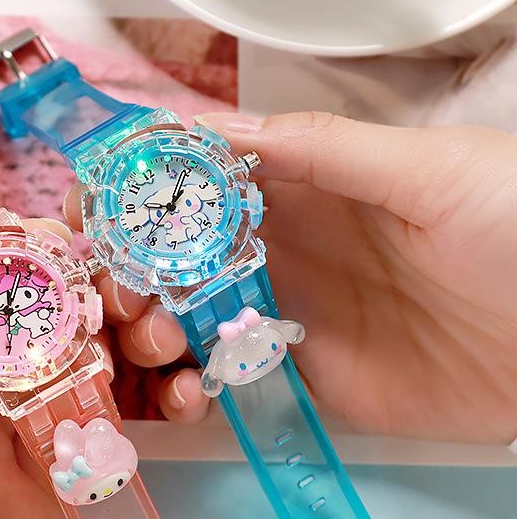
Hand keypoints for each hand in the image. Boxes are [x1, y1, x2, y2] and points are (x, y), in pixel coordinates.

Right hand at [64, 112, 516, 442]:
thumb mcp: (431, 171)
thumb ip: (328, 150)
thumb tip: (225, 128)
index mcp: (310, 190)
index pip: (203, 180)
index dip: (140, 185)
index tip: (87, 200)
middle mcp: (286, 252)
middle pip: (179, 255)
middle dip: (127, 265)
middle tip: (109, 285)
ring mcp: (286, 319)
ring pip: (188, 318)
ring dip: (149, 327)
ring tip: (148, 335)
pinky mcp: (299, 380)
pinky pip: (226, 381)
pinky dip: (190, 387)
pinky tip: (186, 389)